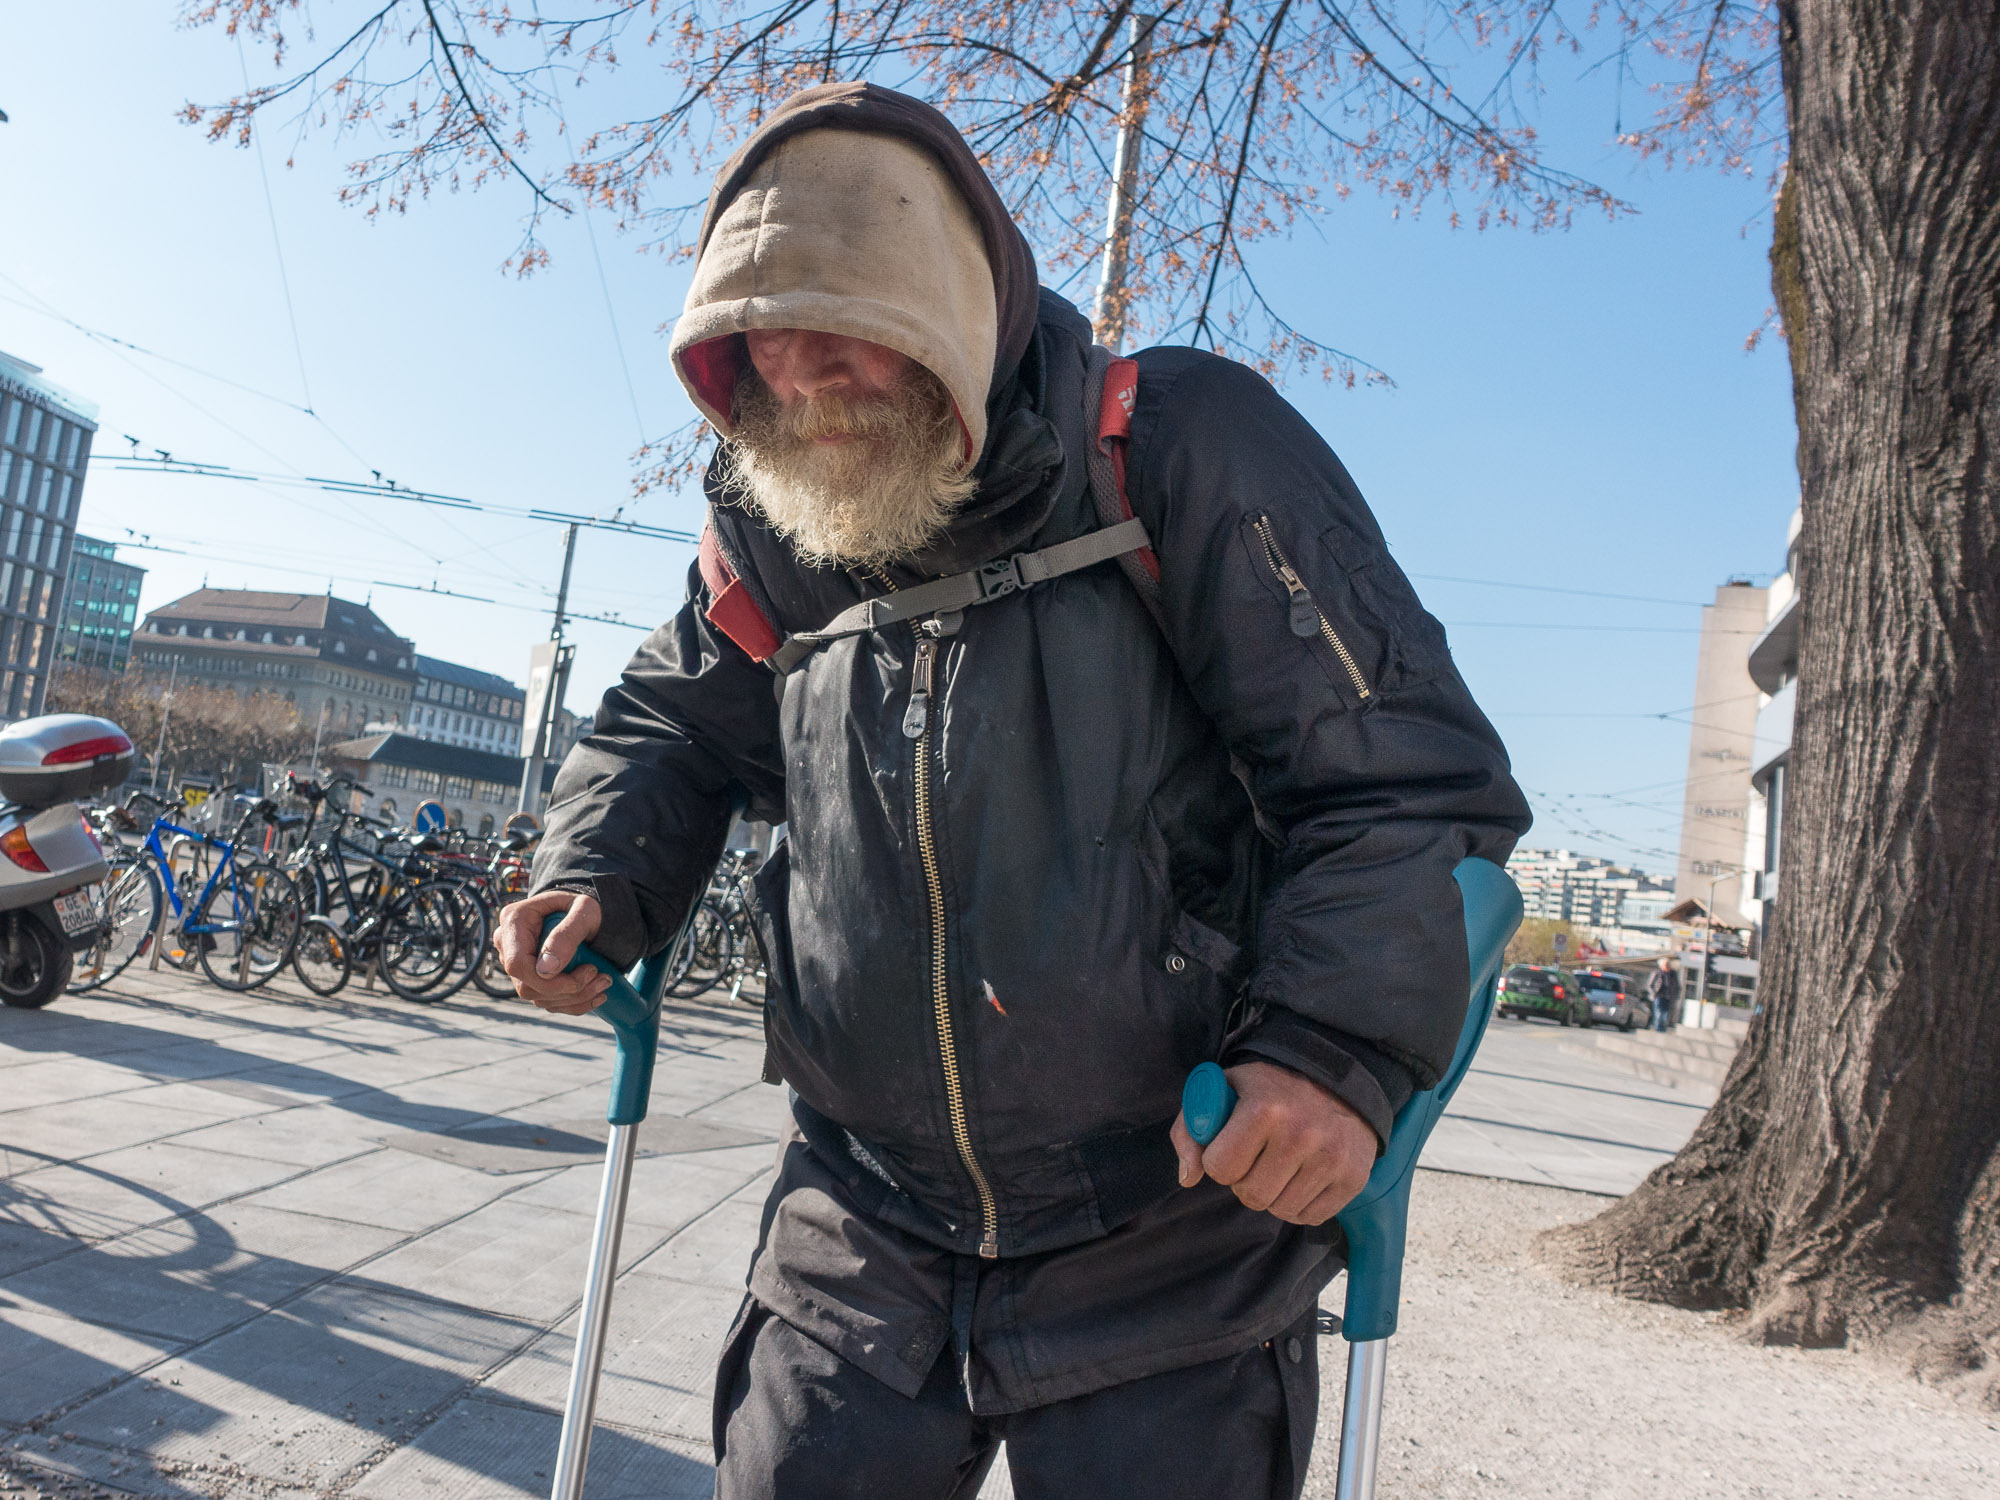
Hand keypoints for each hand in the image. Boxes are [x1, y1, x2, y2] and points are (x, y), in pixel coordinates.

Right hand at [494, 890, 610, 1014]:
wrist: (584, 913)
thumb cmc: (584, 906)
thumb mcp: (584, 910)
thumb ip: (567, 934)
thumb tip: (545, 970)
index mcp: (514, 920)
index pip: (518, 963)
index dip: (548, 979)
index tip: (587, 971)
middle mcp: (508, 944)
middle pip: (527, 986)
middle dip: (568, 989)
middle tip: (603, 977)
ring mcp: (517, 964)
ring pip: (538, 998)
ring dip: (575, 998)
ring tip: (604, 982)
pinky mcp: (529, 978)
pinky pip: (547, 1002)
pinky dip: (574, 1003)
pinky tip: (596, 994)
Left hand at [1170, 1061, 1375, 1225]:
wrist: (1337, 1081)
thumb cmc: (1270, 1090)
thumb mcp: (1224, 1090)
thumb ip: (1191, 1131)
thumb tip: (1188, 1178)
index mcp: (1265, 1109)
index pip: (1220, 1168)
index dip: (1220, 1160)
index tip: (1232, 1145)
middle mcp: (1302, 1134)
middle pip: (1252, 1196)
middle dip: (1246, 1181)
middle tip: (1257, 1159)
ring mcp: (1332, 1158)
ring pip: (1280, 1211)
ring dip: (1273, 1194)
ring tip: (1281, 1165)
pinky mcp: (1353, 1178)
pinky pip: (1309, 1217)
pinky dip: (1299, 1204)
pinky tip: (1302, 1176)